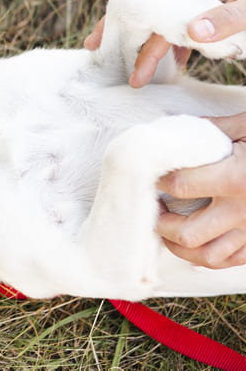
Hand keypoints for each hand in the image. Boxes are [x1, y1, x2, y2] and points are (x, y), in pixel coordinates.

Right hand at [84, 0, 245, 86]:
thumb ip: (227, 18)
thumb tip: (191, 34)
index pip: (144, 2)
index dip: (115, 21)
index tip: (95, 42)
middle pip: (152, 20)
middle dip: (131, 45)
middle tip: (116, 71)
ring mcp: (205, 6)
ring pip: (167, 30)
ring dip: (153, 53)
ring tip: (142, 79)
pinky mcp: (216, 18)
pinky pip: (186, 36)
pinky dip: (176, 52)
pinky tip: (175, 69)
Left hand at [156, 113, 245, 268]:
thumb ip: (215, 128)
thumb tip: (181, 127)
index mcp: (237, 177)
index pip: (181, 185)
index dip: (158, 180)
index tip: (151, 175)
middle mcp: (245, 210)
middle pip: (187, 233)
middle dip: (161, 224)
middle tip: (152, 209)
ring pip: (206, 257)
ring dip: (179, 247)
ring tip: (166, 231)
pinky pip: (230, 261)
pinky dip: (207, 257)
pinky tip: (196, 243)